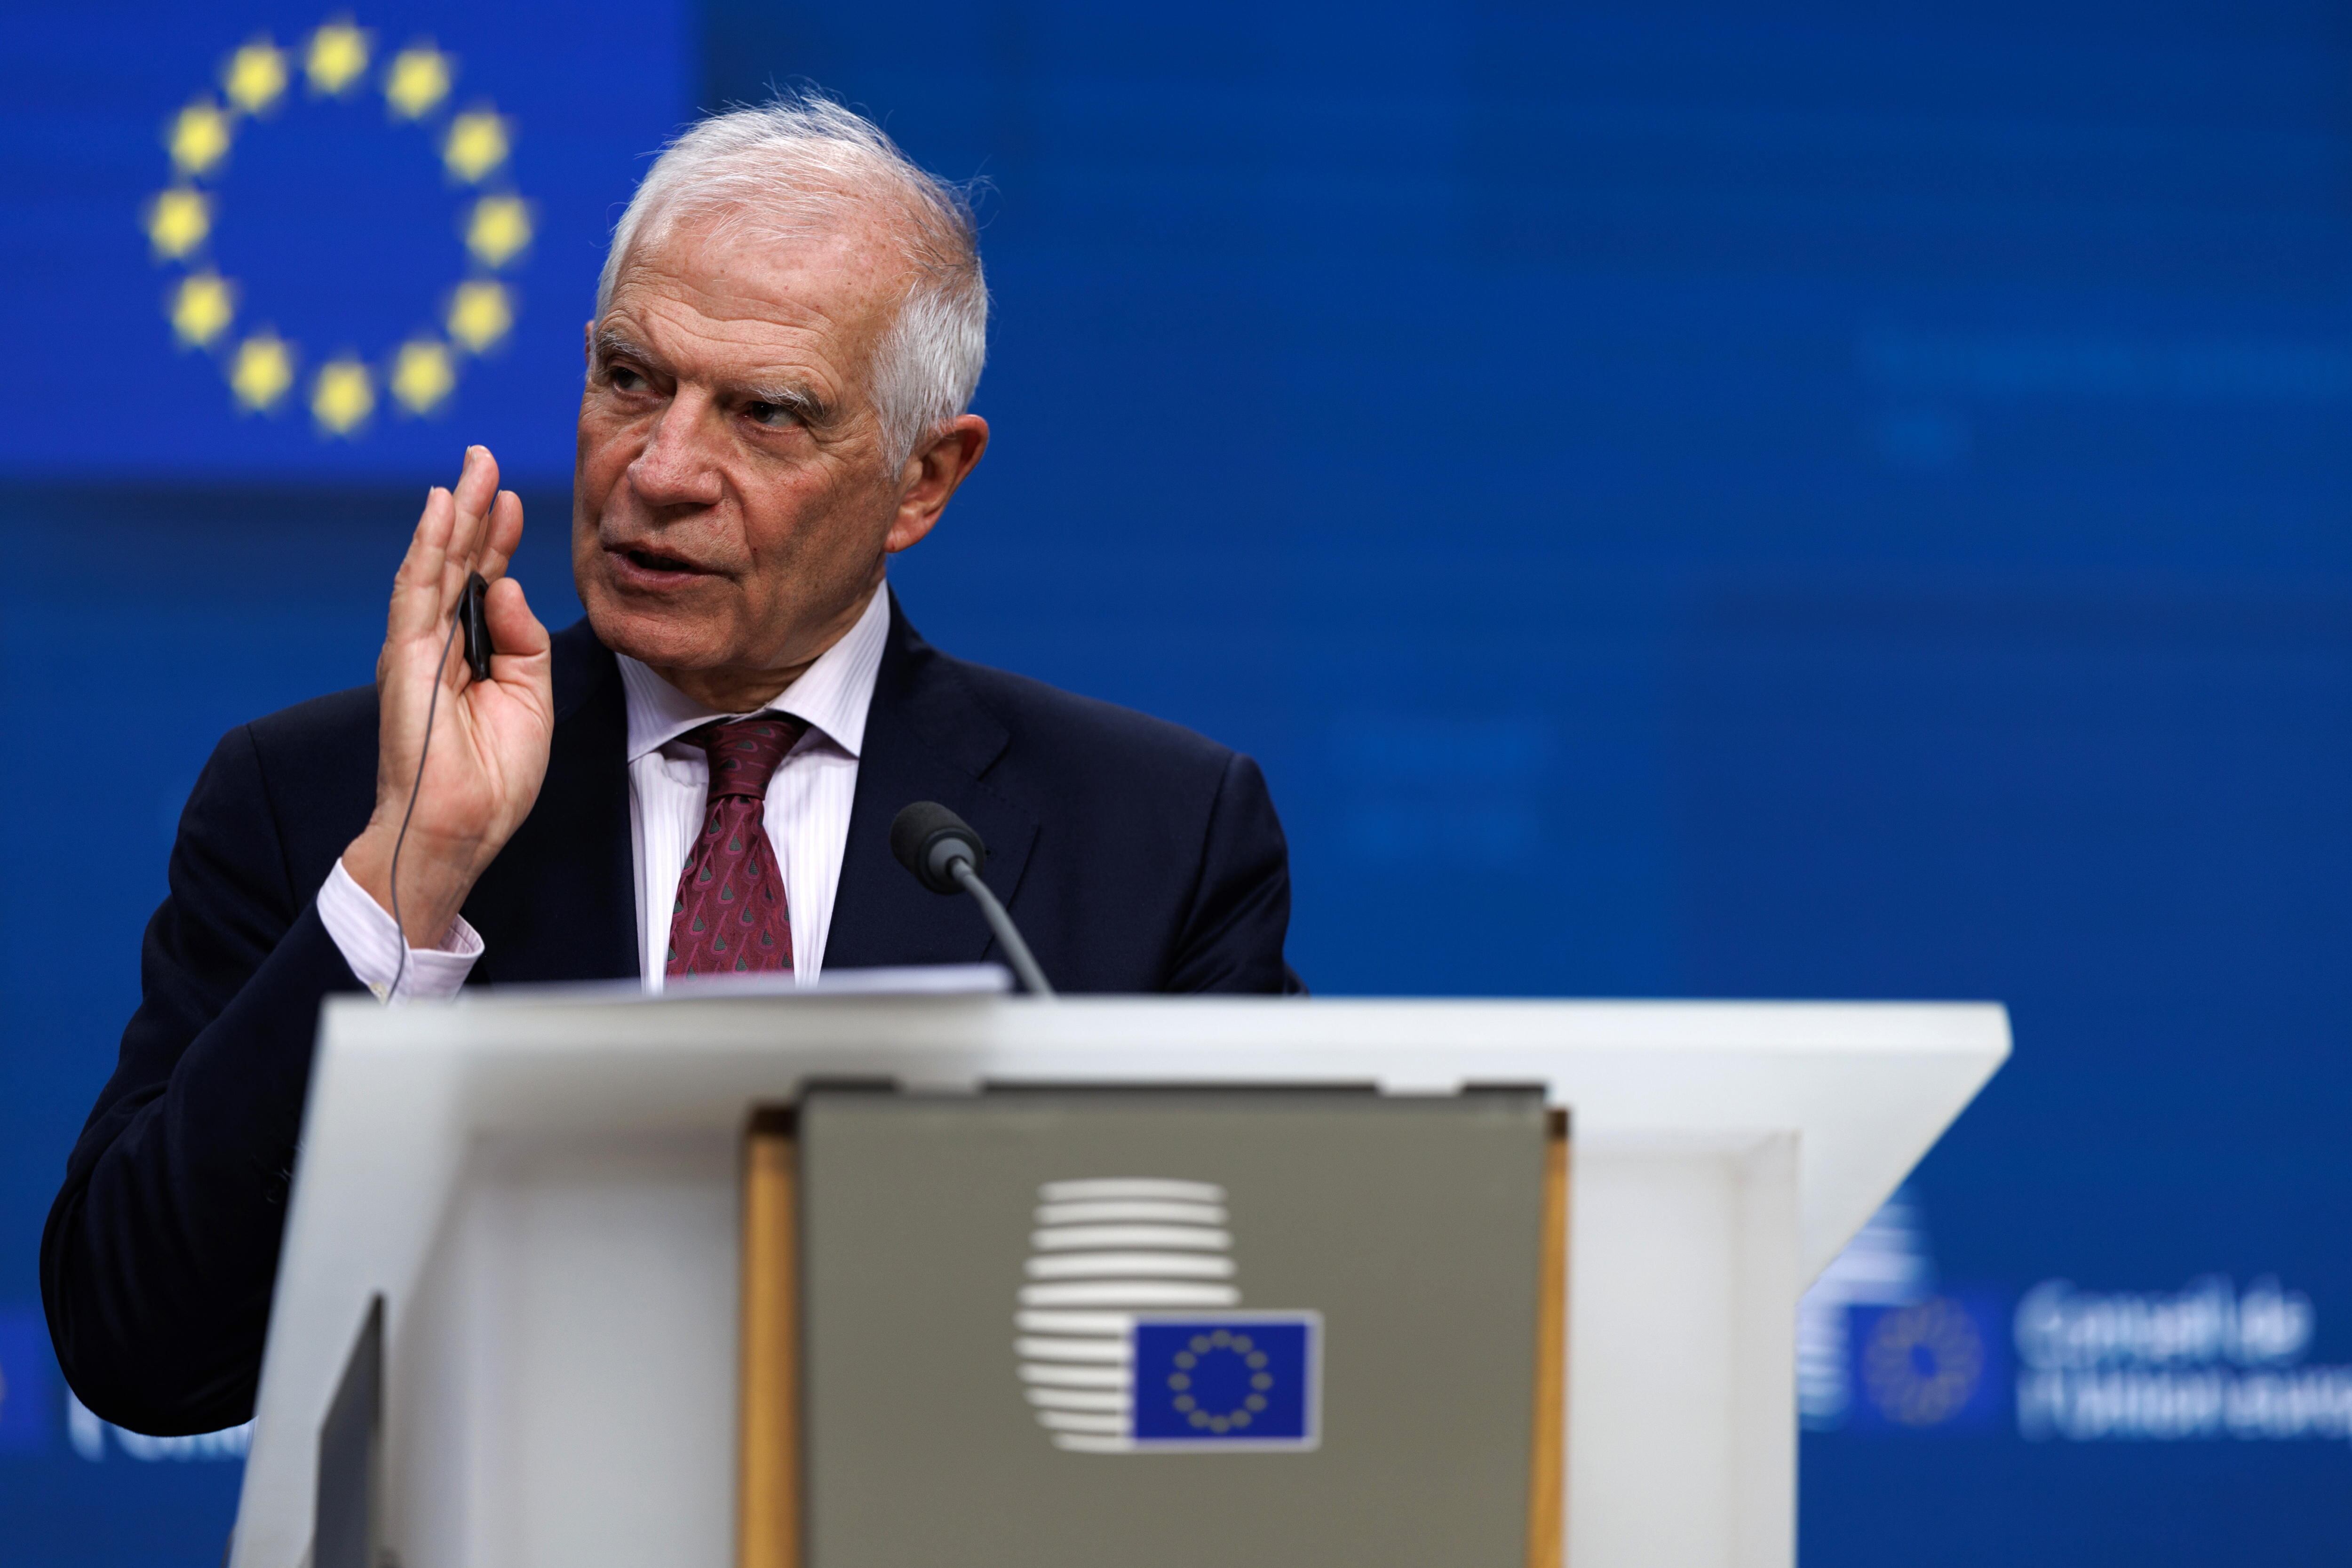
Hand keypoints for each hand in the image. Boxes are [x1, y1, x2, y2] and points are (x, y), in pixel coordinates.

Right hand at [342, 447, 553, 946]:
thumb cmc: (493, 777)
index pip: (484, 584)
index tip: (513, 499)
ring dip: (452, 515)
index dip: (498, 540)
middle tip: (484, 458)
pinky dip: (429, 548)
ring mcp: (417, 649)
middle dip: (473, 511)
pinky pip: (418, 592)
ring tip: (469, 468)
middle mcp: (438, 645)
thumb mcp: (530, 700)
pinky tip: (440, 511)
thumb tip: (510, 586)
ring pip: (435, 566)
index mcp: (470, 656)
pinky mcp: (405, 659)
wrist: (462, 828)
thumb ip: (523, 642)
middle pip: (458, 564)